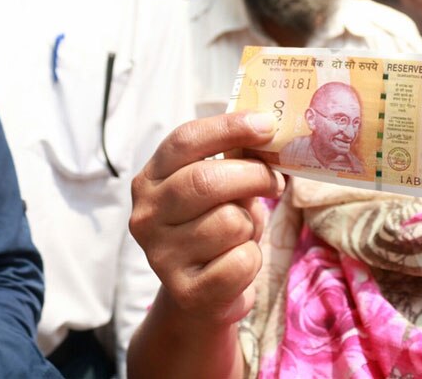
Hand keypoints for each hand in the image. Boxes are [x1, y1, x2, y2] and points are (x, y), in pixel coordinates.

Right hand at [130, 111, 283, 326]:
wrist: (200, 296)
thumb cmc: (215, 227)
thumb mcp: (220, 188)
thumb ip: (237, 158)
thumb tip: (271, 129)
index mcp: (151, 179)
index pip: (185, 140)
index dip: (229, 127)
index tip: (267, 125)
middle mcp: (146, 215)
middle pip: (206, 180)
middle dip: (254, 176)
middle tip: (275, 182)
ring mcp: (161, 256)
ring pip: (230, 222)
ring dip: (250, 226)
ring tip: (240, 235)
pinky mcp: (185, 292)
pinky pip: (241, 261)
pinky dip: (252, 260)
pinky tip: (237, 263)